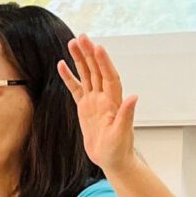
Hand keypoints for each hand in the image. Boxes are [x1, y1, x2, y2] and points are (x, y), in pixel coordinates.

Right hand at [58, 34, 139, 173]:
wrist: (112, 159)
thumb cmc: (119, 149)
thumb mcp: (122, 133)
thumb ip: (127, 114)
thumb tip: (134, 97)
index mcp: (114, 101)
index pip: (109, 76)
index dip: (104, 62)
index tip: (98, 47)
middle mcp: (104, 97)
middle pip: (96, 70)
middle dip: (89, 53)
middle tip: (81, 37)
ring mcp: (94, 101)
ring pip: (86, 75)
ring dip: (80, 59)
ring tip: (72, 43)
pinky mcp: (85, 107)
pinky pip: (76, 89)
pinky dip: (69, 77)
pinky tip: (62, 65)